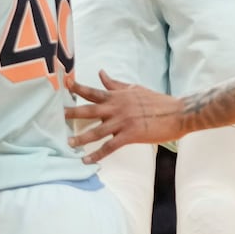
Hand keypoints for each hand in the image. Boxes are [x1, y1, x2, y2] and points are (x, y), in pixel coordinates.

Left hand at [64, 71, 187, 160]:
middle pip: (90, 110)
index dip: (78, 87)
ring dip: (81, 137)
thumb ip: (116, 84)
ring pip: (97, 130)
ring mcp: (123, 121)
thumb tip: (101, 73)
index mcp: (118, 96)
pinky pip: (110, 146)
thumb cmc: (157, 101)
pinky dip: (97, 154)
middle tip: (57, 115)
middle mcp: (117, 107)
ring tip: (68, 142)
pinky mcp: (130, 135)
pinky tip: (87, 159)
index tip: (65, 84)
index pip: (94, 91)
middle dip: (72, 112)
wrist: (177, 113)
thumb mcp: (134, 88)